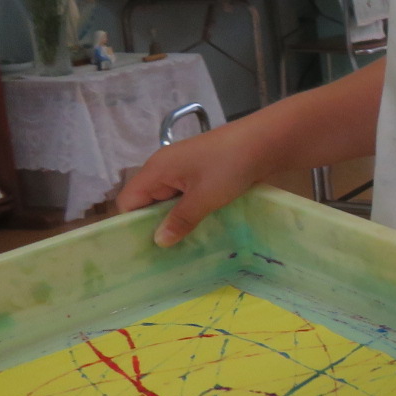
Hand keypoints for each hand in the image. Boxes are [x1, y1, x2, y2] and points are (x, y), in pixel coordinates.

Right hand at [113, 124, 270, 246]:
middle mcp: (164, 168)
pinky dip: (191, 210)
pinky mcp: (202, 172)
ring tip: (184, 246)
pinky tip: (201, 228)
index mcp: (156, 169)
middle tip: (166, 254)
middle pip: (147, 202)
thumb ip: (180, 220)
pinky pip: (187, 195)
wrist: (266, 140)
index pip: (128, 201)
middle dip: (156, 226)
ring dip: (177, 219)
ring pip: (169, 200)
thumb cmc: (230, 166)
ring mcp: (184, 169)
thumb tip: (159, 241)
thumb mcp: (204, 197)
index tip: (145, 250)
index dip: (132, 225)